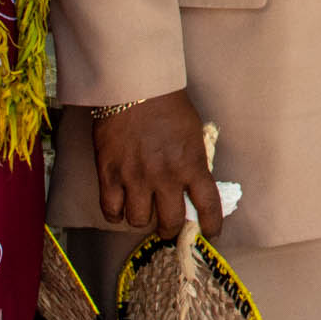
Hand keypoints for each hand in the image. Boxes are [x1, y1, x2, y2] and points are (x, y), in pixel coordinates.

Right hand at [91, 88, 219, 239]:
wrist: (134, 86)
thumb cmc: (168, 105)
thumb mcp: (193, 132)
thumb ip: (193, 160)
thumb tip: (194, 183)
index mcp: (191, 164)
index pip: (208, 206)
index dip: (212, 225)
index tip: (211, 233)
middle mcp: (165, 177)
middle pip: (169, 222)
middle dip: (170, 229)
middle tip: (168, 225)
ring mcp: (135, 178)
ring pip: (138, 220)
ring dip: (142, 219)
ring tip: (143, 211)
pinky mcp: (108, 174)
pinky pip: (111, 210)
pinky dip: (116, 214)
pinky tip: (120, 208)